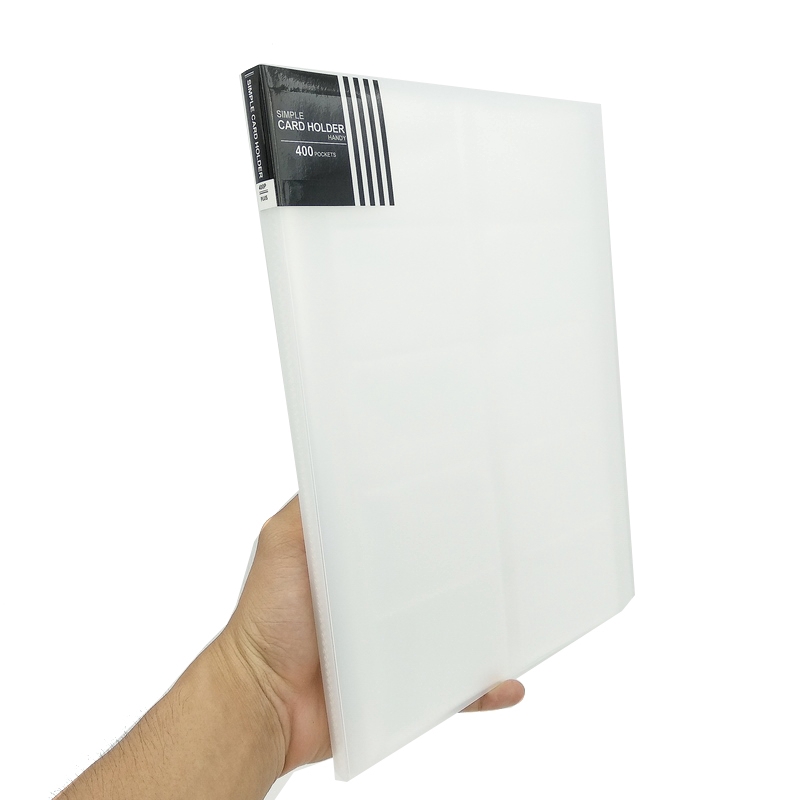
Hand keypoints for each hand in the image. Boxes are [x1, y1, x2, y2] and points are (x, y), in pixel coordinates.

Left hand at [221, 494, 524, 775]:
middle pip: (439, 578)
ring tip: (519, 614)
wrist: (264, 701)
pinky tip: (506, 683)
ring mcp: (397, 646)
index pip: (408, 530)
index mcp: (361, 562)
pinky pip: (454, 690)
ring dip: (487, 628)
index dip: (435, 515)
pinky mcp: (405, 690)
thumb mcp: (284, 541)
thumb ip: (312, 506)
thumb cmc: (267, 620)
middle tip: (508, 550)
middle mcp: (382, 601)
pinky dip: (482, 689)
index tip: (469, 497)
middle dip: (471, 568)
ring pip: (456, 632)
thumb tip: (342, 464)